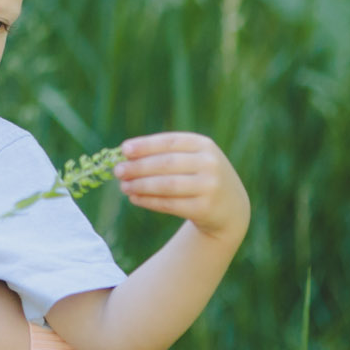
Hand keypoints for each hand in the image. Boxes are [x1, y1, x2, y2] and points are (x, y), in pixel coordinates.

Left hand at [115, 132, 249, 241]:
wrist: (231, 208)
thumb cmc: (200, 177)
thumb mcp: (192, 159)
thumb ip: (165, 153)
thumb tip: (125, 153)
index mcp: (204, 145)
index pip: (170, 142)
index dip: (145, 145)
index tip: (124, 150)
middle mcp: (210, 164)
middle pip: (165, 164)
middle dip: (138, 167)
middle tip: (117, 171)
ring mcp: (209, 186)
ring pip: (166, 185)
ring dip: (140, 185)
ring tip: (123, 186)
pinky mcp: (205, 208)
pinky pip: (170, 204)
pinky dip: (149, 201)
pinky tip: (134, 198)